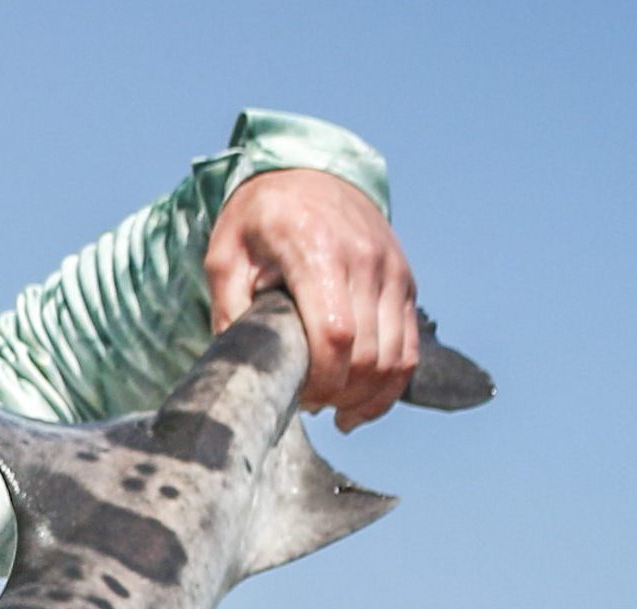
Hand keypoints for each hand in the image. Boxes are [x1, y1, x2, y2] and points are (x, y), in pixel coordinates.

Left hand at [205, 168, 418, 431]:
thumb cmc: (259, 219)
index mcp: (318, 252)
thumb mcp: (225, 257)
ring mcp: (393, 272)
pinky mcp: (406, 283)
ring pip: (396, 358)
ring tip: (331, 407)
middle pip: (369, 354)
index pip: (336, 335)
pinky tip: (359, 405)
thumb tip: (240, 365)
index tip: (298, 397)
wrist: (308, 173)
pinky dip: (390, 385)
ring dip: (366, 396)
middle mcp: (365, 261)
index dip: (322, 380)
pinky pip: (410, 348)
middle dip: (338, 392)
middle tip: (306, 403)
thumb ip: (228, 309)